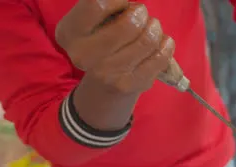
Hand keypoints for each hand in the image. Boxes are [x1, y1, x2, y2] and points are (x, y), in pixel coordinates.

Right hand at [55, 0, 174, 94]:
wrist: (103, 89)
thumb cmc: (102, 45)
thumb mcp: (93, 24)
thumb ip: (106, 8)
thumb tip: (133, 6)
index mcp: (69, 33)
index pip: (96, 4)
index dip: (118, 0)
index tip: (123, 3)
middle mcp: (84, 55)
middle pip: (129, 24)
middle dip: (142, 14)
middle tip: (142, 14)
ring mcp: (108, 73)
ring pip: (147, 40)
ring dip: (155, 28)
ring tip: (153, 27)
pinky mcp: (130, 84)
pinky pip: (159, 57)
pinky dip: (166, 45)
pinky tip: (163, 41)